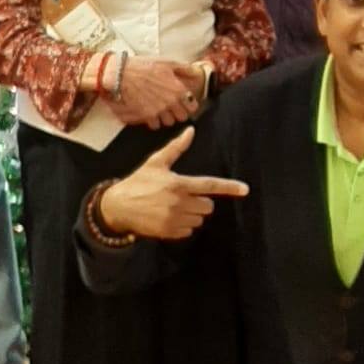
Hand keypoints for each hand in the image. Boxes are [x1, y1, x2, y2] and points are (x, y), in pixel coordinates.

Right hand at [97, 125, 247, 239]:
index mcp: (179, 184)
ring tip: (175, 206)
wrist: (118, 207)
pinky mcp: (169, 232)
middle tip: (185, 196)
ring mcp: (174, 219)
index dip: (229, 187)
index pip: (210, 186)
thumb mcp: (156, 163)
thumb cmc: (138, 182)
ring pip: (199, 220)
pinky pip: (189, 231)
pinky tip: (170, 217)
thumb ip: (176, 148)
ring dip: (193, 214)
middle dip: (201, 201)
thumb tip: (191, 131)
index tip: (245, 190)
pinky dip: (183, 225)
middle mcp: (179, 203)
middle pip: (208, 206)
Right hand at [114, 57, 206, 127]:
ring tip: (161, 109)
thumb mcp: (167, 62)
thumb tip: (196, 72)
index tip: (185, 103)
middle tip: (173, 107)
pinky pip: (155, 125)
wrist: (121, 74)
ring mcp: (158, 110)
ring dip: (166, 117)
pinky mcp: (147, 116)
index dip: (189, 105)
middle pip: (182, 117)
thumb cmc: (142, 66)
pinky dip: (154, 121)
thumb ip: (184, 69)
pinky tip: (151, 113)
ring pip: (169, 122)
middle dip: (178, 112)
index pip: (192, 107)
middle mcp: (170, 102)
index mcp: (178, 89)